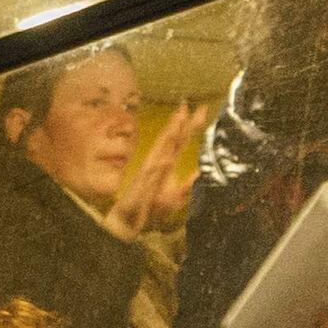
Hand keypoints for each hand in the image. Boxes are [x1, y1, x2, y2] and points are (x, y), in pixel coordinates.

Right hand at [107, 99, 211, 237]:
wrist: (127, 222)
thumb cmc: (148, 210)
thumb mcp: (174, 197)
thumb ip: (187, 184)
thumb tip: (201, 172)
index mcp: (165, 166)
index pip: (179, 142)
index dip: (189, 126)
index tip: (200, 110)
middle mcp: (156, 164)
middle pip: (170, 140)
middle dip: (179, 122)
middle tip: (188, 104)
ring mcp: (148, 173)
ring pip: (160, 149)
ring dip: (169, 134)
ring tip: (178, 119)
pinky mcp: (141, 184)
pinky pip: (151, 171)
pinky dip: (159, 162)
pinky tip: (166, 152)